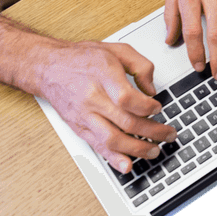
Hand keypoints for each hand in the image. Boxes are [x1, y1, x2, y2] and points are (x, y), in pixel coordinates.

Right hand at [36, 40, 175, 172]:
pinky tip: (126, 166)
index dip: (148, 107)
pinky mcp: (79, 128)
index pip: (128, 99)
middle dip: (152, 132)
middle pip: (126, 122)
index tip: (159, 107)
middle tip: (168, 135)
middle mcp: (93, 99)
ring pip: (112, 139)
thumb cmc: (82, 58)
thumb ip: (141, 65)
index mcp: (103, 76)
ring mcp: (84, 116)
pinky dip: (113, 158)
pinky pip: (97, 146)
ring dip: (137, 149)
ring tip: (154, 151)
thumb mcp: (117, 49)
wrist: (48, 68)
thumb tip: (152, 90)